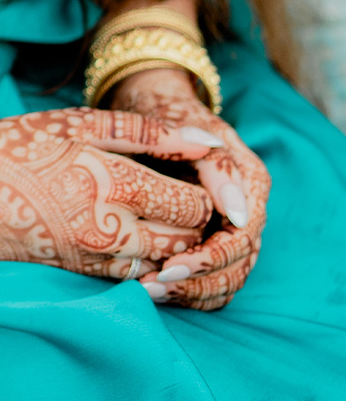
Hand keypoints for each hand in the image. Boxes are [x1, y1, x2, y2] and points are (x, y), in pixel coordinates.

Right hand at [0, 106, 219, 278]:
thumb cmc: (15, 144)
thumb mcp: (78, 123)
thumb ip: (148, 133)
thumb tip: (209, 144)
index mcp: (113, 183)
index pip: (194, 204)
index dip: (206, 189)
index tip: (196, 173)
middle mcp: (110, 230)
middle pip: (187, 241)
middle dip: (197, 222)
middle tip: (187, 193)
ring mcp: (94, 260)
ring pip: (165, 265)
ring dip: (176, 245)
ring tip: (164, 214)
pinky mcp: (80, 276)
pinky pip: (136, 280)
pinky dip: (149, 262)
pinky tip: (137, 235)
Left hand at [111, 67, 270, 310]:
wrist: (152, 107)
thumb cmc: (169, 113)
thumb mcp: (189, 128)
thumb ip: (217, 166)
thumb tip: (238, 214)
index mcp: (250, 183)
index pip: (241, 237)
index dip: (210, 257)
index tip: (172, 267)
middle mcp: (246, 209)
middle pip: (237, 266)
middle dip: (197, 282)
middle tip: (153, 286)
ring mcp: (231, 226)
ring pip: (227, 279)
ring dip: (192, 292)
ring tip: (150, 291)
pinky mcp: (211, 238)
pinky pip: (212, 279)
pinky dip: (189, 292)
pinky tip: (157, 291)